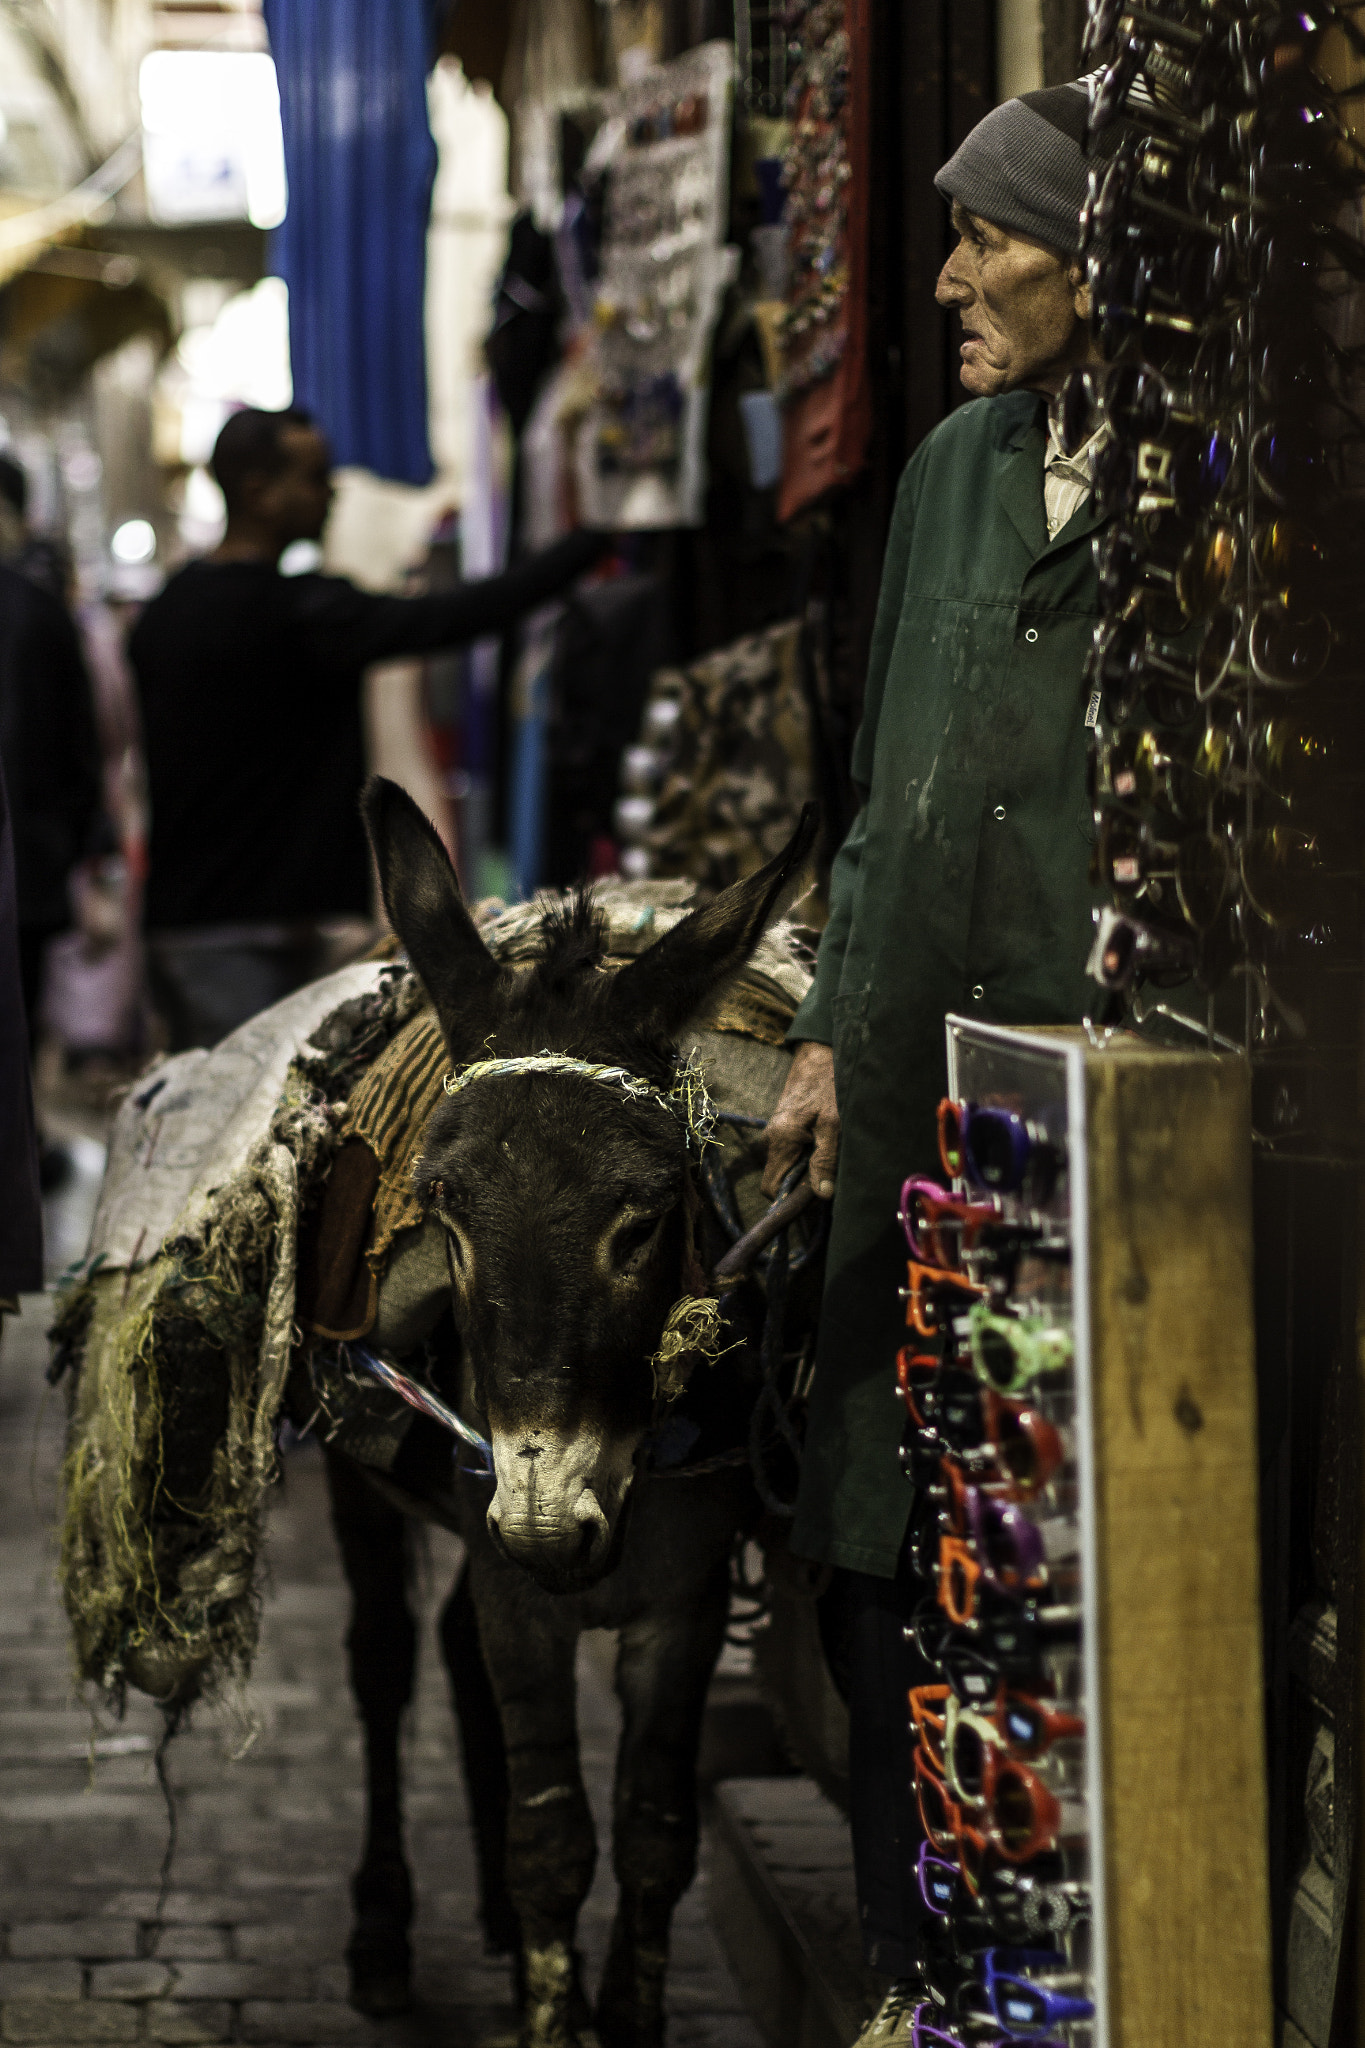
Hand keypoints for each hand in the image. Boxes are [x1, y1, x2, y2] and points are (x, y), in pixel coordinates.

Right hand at [762, 1040, 839, 1200]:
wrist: (821, 1051)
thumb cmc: (829, 1084)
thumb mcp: (834, 1124)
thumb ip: (825, 1160)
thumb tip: (821, 1194)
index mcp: (780, 1140)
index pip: (771, 1188)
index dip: (791, 1199)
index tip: (816, 1196)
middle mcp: (772, 1137)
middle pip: (781, 1178)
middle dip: (804, 1183)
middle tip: (832, 1175)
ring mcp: (777, 1130)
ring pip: (789, 1164)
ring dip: (810, 1167)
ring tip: (833, 1152)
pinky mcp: (785, 1124)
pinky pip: (793, 1150)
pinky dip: (810, 1153)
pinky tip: (828, 1141)